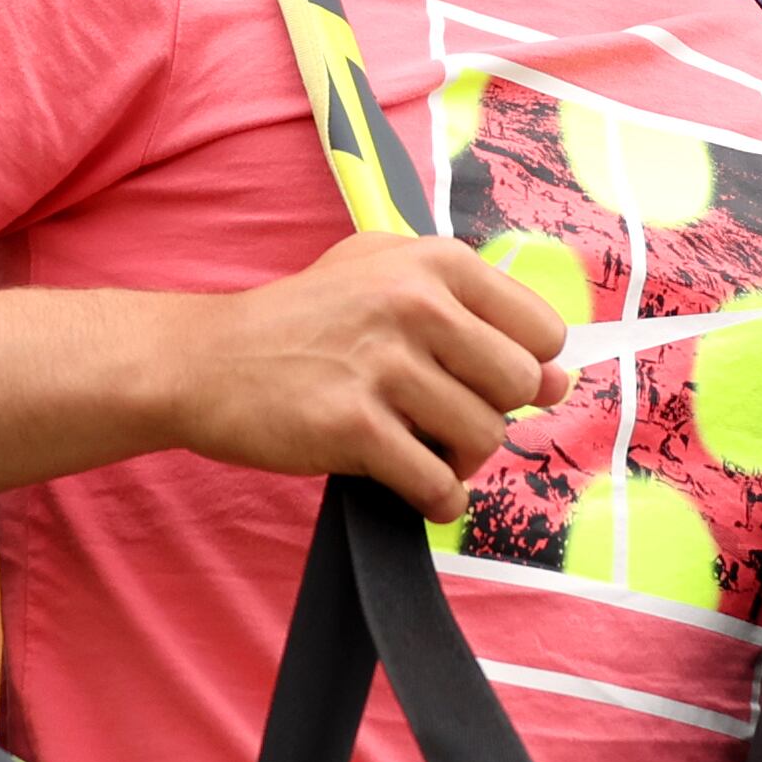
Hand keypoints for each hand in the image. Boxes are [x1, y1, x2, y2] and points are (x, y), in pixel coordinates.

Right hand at [170, 229, 575, 520]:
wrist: (203, 359)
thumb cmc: (301, 322)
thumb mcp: (380, 277)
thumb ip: (473, 314)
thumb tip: (557, 382)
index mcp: (432, 262)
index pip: (541, 331)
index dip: (518, 366)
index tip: (476, 378)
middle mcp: (413, 303)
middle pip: (518, 388)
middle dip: (487, 413)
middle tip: (438, 416)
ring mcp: (383, 364)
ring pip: (483, 439)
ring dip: (456, 458)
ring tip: (413, 446)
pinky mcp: (354, 426)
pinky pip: (439, 484)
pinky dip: (433, 499)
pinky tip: (406, 485)